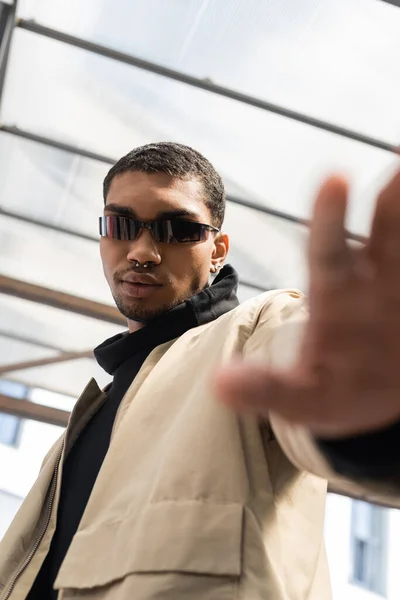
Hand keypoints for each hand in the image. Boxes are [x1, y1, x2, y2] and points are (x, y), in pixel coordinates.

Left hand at [215, 170, 399, 437]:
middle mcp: (374, 277)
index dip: (330, 218)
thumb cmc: (332, 390)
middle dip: (397, 192)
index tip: (335, 177)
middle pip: (388, 227)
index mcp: (334, 293)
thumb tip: (219, 386)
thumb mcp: (300, 398)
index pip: (328, 251)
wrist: (372, 396)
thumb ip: (266, 388)